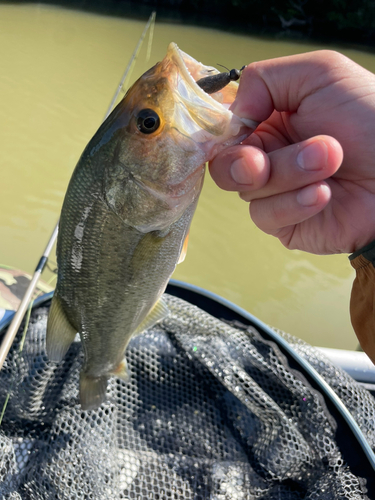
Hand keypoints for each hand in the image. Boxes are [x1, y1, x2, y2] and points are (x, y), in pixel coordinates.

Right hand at [209, 50, 374, 254]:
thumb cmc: (369, 116)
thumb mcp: (318, 74)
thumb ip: (262, 80)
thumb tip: (232, 118)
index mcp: (269, 123)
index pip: (223, 134)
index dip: (221, 136)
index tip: (237, 132)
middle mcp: (268, 158)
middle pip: (224, 167)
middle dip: (245, 163)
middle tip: (265, 161)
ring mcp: (276, 193)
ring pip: (248, 191)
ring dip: (288, 173)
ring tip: (330, 159)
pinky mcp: (286, 224)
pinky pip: (266, 216)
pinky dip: (295, 202)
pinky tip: (324, 193)